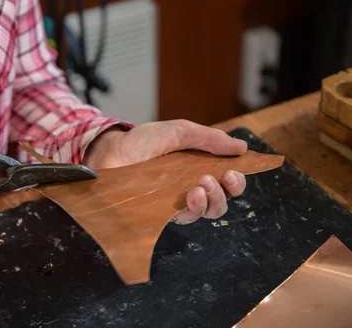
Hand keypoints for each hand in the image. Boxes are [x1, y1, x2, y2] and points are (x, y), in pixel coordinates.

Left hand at [83, 120, 247, 223]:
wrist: (110, 151)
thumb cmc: (141, 142)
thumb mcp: (177, 131)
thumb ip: (208, 138)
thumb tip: (241, 147)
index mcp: (196, 168)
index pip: (226, 181)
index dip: (236, 181)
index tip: (235, 172)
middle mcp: (189, 188)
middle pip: (221, 201)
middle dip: (227, 192)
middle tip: (220, 178)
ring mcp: (175, 202)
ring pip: (205, 213)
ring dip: (211, 201)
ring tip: (200, 185)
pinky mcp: (161, 214)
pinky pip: (184, 219)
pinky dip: (192, 210)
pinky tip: (189, 197)